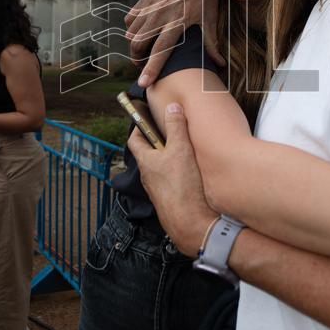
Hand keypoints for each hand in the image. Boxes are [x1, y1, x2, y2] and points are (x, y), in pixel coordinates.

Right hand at [125, 0, 223, 86]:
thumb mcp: (210, 18)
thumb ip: (212, 43)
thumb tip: (220, 65)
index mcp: (178, 22)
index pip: (161, 51)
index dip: (151, 69)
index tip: (143, 83)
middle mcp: (161, 14)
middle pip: (138, 43)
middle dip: (136, 58)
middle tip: (141, 63)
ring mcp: (151, 4)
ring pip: (131, 31)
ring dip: (133, 43)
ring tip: (141, 48)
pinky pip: (130, 17)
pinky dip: (131, 27)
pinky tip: (139, 30)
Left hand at [128, 103, 217, 255]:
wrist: (191, 223)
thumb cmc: (181, 185)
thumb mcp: (181, 149)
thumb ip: (176, 126)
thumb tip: (172, 107)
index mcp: (146, 161)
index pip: (135, 139)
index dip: (140, 126)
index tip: (147, 116)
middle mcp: (149, 176)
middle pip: (150, 152)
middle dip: (160, 140)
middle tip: (174, 129)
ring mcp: (160, 189)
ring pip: (162, 168)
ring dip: (171, 157)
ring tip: (187, 149)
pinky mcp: (172, 199)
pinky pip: (173, 181)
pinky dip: (180, 172)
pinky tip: (194, 171)